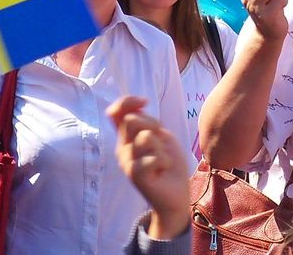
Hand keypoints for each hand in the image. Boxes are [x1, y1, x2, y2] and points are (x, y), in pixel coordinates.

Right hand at [108, 96, 190, 240]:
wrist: (176, 191)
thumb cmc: (168, 161)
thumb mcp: (160, 135)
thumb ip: (147, 122)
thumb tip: (135, 107)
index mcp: (127, 136)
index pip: (116, 111)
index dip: (127, 102)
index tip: (144, 102)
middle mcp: (122, 148)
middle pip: (133, 120)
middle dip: (154, 126)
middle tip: (161, 145)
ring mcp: (126, 162)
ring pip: (145, 137)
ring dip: (161, 147)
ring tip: (161, 160)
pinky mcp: (134, 176)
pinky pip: (153, 157)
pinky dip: (164, 161)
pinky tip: (162, 171)